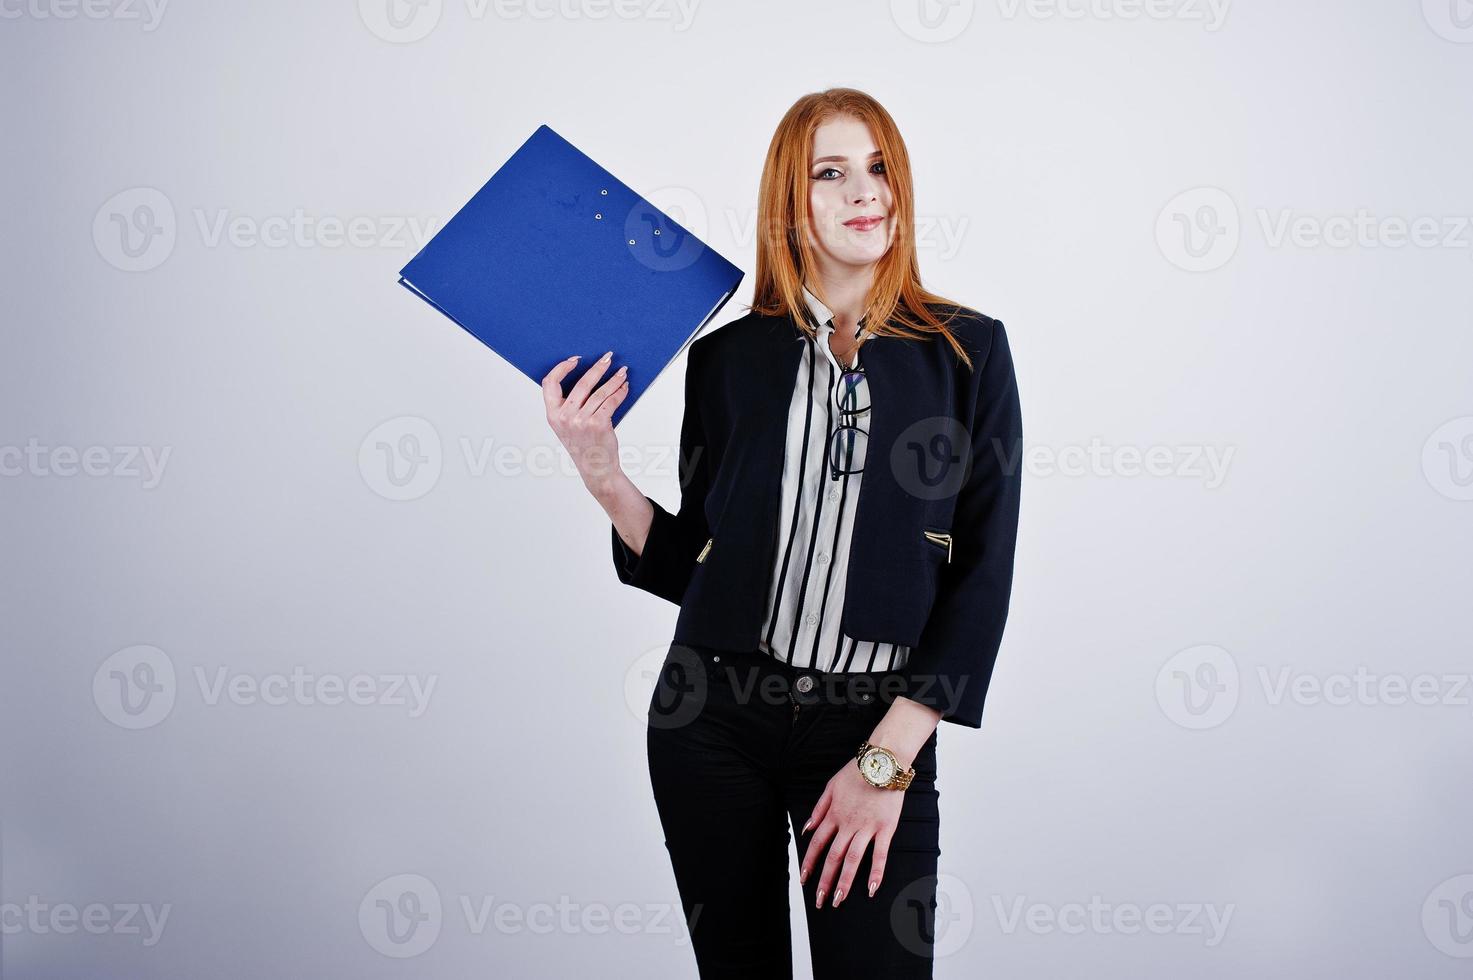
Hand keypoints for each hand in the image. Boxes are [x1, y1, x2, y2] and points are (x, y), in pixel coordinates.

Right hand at [542, 351, 628, 493]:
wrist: (595, 469)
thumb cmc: (583, 445)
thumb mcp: (565, 426)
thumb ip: (567, 406)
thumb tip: (586, 377)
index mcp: (552, 415)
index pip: (549, 383)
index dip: (561, 368)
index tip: (576, 359)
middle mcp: (564, 417)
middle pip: (581, 383)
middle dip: (598, 367)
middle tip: (608, 358)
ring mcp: (581, 421)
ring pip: (600, 391)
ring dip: (614, 379)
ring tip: (622, 373)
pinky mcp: (598, 424)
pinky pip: (611, 401)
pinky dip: (620, 392)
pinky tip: (624, 387)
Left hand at [799, 762, 903, 908]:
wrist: (883, 762)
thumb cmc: (856, 772)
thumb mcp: (831, 786)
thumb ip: (818, 809)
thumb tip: (806, 829)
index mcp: (833, 815)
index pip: (817, 843)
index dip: (809, 863)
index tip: (804, 879)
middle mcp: (848, 824)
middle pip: (833, 857)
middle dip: (825, 880)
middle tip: (819, 900)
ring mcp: (867, 827)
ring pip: (853, 859)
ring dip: (845, 881)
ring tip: (838, 899)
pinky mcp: (885, 828)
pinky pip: (880, 854)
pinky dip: (876, 873)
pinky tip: (871, 889)